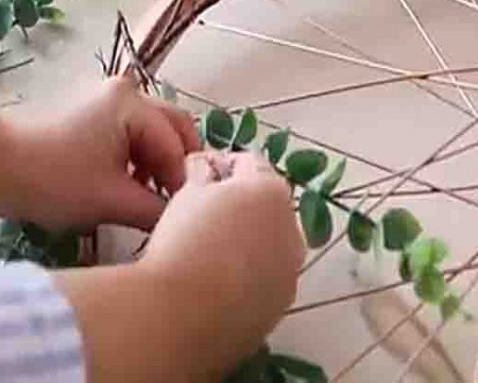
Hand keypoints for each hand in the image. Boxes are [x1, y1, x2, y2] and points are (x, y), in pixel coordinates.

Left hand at [11, 76, 200, 230]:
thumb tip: (182, 221)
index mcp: (132, 104)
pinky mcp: (92, 113)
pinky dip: (139, 158)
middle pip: (173, 127)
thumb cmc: (52, 181)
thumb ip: (156, 211)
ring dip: (159, 163)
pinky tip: (129, 187)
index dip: (183, 184)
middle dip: (178, 165)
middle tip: (178, 204)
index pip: (176, 146)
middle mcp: (125, 90)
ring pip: (153, 131)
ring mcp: (106, 99)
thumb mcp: (111, 201)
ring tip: (152, 200)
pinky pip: (132, 133)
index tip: (185, 217)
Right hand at [53, 151, 304, 381]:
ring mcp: (290, 273)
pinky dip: (245, 278)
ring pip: (266, 246)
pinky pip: (262, 281)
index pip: (248, 163)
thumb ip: (203, 170)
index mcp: (272, 191)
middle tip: (198, 217)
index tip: (193, 178)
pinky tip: (213, 286)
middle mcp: (292, 230)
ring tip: (204, 255)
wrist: (184, 313)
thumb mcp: (187, 191)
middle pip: (263, 206)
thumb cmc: (186, 239)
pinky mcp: (279, 307)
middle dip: (237, 205)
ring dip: (243, 243)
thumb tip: (207, 167)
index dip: (218, 165)